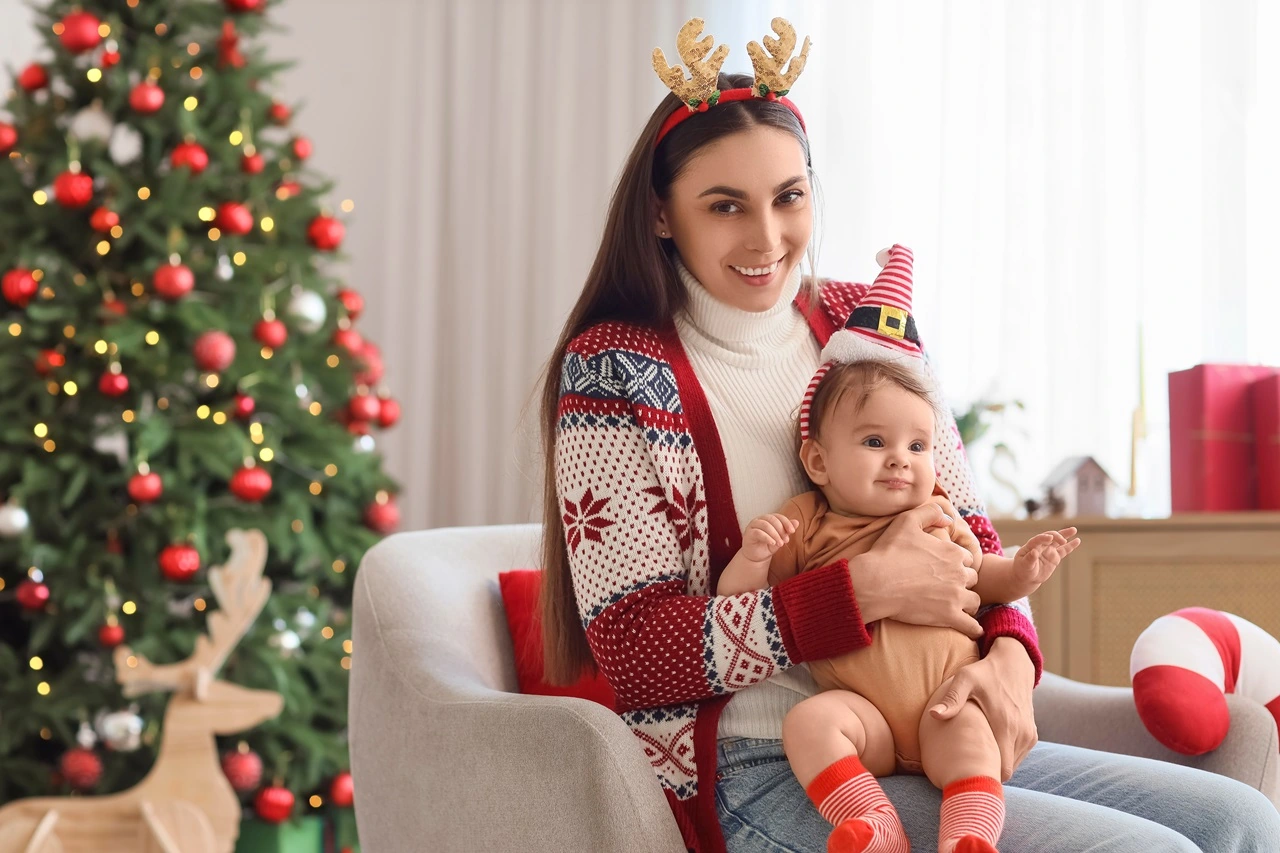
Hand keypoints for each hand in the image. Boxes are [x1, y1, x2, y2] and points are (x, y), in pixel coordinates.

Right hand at [740, 514, 798, 563]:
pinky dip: (767, 537)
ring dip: (775, 534)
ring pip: (765, 525)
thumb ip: (787, 530)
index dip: (786, 522)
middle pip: (772, 519)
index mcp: (768, 518)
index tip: (792, 531)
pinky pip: (758, 532)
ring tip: (780, 544)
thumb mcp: (780, 538)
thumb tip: (797, 522)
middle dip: (781, 529)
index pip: (778, 516)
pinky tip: (773, 543)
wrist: (757, 557)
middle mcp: (760, 519)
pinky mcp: (748, 534)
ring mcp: (753, 526)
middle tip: (786, 540)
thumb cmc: (768, 546)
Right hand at [849, 502, 982, 637]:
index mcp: (952, 552)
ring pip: (974, 601)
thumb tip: (948, 519)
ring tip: (956, 607)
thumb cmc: (888, 552)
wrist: (875, 583)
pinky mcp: (949, 617)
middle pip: (972, 579)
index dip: (957, 563)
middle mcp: (959, 573)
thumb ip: (931, 512)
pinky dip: (973, 628)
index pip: (966, 559)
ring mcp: (956, 596)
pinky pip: (972, 626)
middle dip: (963, 582)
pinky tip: (971, 629)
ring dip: (967, 603)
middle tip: (948, 587)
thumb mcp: (907, 521)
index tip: (945, 569)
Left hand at [929, 637, 1037, 780]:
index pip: (999, 769)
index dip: (984, 775)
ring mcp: (1028, 735)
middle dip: (988, 773)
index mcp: (1004, 726)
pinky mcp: (1032, 734)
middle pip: (1006, 771)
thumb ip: (952, 699)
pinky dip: (1006, 756)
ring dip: (997, 764)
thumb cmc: (984, 672)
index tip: (966, 775)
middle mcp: (1020, 734)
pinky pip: (1018, 755)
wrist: (1014, 664)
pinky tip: (988, 748)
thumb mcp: (965, 679)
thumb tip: (934, 715)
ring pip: (1013, 765)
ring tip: (974, 760)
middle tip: (965, 770)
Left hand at [1013, 528, 1079, 588]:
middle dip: (1056, 536)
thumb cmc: (1023, 570)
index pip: (1038, 539)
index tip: (1050, 538)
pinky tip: (1077, 540)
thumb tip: (1034, 552)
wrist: (1027, 577)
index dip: (1044, 537)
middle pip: (1050, 537)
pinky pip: (1064, 550)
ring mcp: (1049, 550)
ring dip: (1065, 535)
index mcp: (1031, 545)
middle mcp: (1041, 546)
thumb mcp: (1024, 565)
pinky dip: (1071, 546)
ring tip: (1074, 530)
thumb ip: (1029, 558)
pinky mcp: (1055, 556)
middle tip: (1062, 541)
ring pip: (1058, 541)